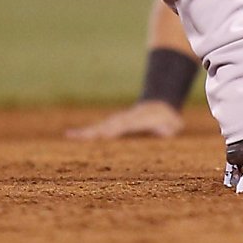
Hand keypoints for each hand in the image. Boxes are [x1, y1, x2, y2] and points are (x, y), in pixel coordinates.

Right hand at [64, 100, 184, 140]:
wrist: (159, 106)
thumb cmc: (167, 120)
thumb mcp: (173, 124)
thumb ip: (170, 127)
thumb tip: (166, 131)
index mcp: (136, 120)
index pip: (122, 126)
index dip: (112, 130)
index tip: (102, 135)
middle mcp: (122, 120)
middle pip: (106, 126)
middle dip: (94, 131)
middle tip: (77, 135)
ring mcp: (116, 122)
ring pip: (98, 127)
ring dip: (86, 132)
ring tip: (69, 135)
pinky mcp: (112, 127)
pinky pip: (97, 131)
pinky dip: (85, 134)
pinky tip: (71, 136)